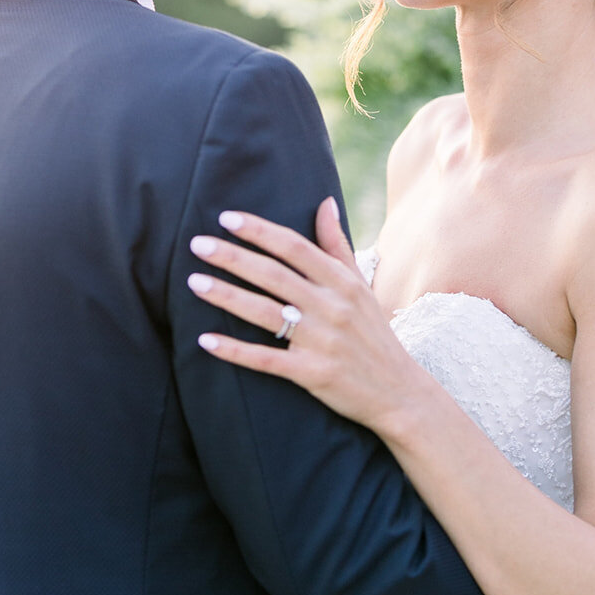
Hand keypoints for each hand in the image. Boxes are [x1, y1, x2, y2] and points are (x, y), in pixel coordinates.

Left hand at [187, 198, 430, 435]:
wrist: (400, 392)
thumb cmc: (373, 334)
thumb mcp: (361, 286)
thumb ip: (337, 245)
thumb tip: (324, 202)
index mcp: (342, 282)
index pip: (295, 247)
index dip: (260, 231)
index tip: (226, 217)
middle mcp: (332, 307)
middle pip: (274, 275)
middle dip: (233, 257)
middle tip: (197, 244)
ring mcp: (322, 341)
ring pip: (266, 313)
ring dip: (227, 297)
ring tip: (194, 282)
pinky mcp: (313, 374)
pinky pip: (266, 359)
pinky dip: (235, 350)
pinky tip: (206, 341)